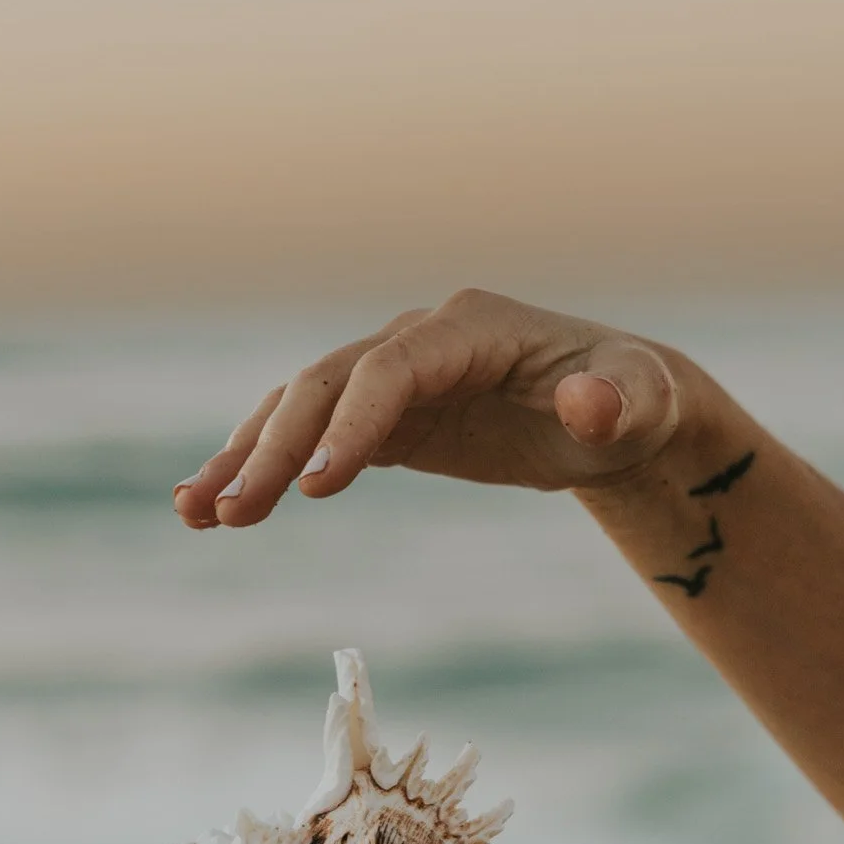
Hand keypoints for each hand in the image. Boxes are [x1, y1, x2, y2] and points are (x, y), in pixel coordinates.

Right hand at [172, 288, 690, 527]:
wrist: (622, 410)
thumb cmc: (638, 400)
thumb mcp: (649, 402)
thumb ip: (622, 402)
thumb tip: (588, 407)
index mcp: (470, 328)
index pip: (392, 369)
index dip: (353, 423)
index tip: (318, 486)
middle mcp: (417, 340)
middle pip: (327, 385)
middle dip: (277, 448)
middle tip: (233, 516)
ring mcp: (392, 376)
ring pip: (300, 407)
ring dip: (245, 457)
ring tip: (195, 515)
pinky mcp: (383, 417)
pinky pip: (309, 436)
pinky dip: (261, 467)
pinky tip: (211, 509)